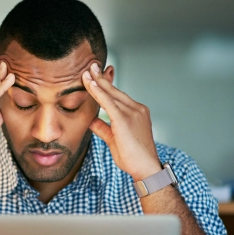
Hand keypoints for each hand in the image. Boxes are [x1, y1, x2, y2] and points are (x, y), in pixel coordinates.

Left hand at [82, 63, 160, 180]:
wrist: (145, 168)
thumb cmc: (133, 157)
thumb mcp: (114, 140)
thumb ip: (103, 128)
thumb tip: (91, 120)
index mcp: (137, 112)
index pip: (118, 96)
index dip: (106, 85)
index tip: (97, 75)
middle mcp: (136, 109)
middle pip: (115, 90)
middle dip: (101, 77)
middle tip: (91, 66)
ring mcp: (132, 113)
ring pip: (111, 94)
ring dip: (97, 82)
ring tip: (87, 71)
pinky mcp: (125, 120)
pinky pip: (108, 103)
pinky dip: (98, 93)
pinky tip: (91, 84)